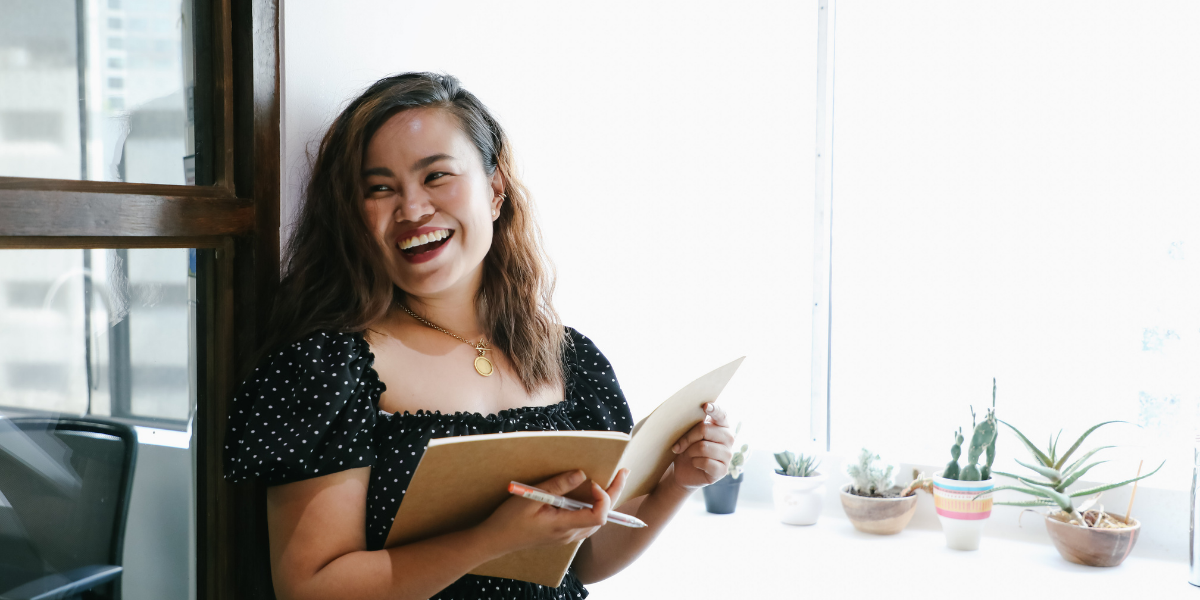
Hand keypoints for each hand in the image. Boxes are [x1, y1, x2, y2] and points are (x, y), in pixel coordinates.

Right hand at [477, 468, 628, 554]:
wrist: (495, 540)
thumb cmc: (509, 520)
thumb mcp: (531, 497)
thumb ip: (557, 486)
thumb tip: (581, 473)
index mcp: (563, 526)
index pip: (598, 516)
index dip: (603, 497)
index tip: (594, 480)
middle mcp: (569, 535)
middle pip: (602, 517)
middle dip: (614, 494)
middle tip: (622, 472)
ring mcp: (566, 537)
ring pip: (596, 521)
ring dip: (606, 501)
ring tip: (612, 482)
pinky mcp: (561, 535)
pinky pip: (585, 522)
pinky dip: (594, 508)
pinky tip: (592, 495)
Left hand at [668, 403, 734, 490]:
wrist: (684, 471)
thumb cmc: (687, 448)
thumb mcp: (688, 434)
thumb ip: (693, 425)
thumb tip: (688, 416)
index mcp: (721, 425)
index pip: (721, 414)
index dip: (714, 409)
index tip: (705, 406)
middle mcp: (729, 438)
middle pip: (705, 430)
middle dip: (687, 438)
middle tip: (678, 445)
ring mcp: (727, 454)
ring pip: (703, 447)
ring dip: (690, 452)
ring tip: (689, 455)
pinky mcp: (723, 470)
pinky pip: (706, 462)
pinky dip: (695, 463)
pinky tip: (695, 464)